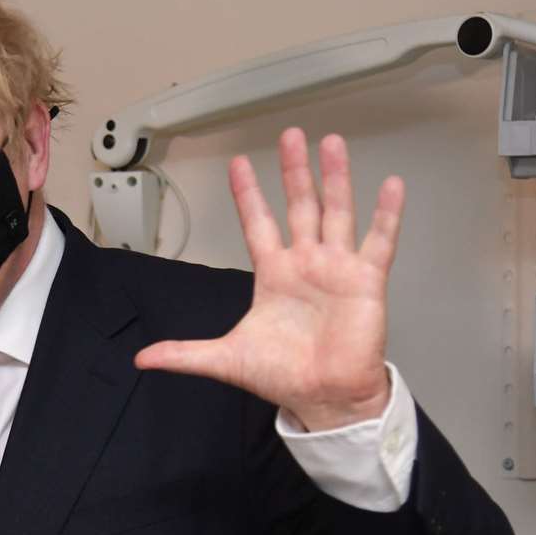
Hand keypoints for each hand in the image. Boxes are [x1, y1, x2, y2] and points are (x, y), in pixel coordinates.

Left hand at [133, 128, 401, 430]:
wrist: (324, 399)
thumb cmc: (283, 377)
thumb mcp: (226, 358)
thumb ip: (184, 354)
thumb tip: (143, 357)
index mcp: (273, 274)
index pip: (257, 224)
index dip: (248, 195)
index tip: (238, 165)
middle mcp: (305, 263)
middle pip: (299, 205)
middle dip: (293, 171)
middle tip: (290, 135)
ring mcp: (336, 268)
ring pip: (336, 211)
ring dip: (335, 177)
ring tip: (331, 144)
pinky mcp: (366, 281)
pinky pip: (378, 241)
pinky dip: (386, 214)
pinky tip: (392, 186)